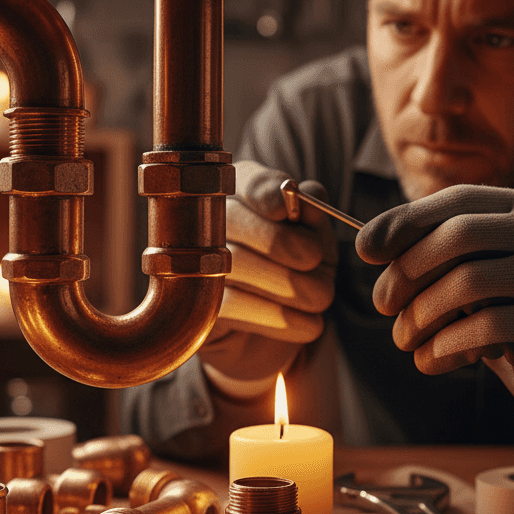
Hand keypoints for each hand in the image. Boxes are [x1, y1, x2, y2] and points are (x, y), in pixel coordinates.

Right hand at [200, 160, 337, 393]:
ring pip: (233, 263)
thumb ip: (313, 216)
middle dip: (280, 241)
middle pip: (233, 218)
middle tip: (315, 261)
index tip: (283, 208)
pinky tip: (308, 324)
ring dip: (289, 285)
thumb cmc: (299, 272)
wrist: (278, 332)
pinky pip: (232, 305)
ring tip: (320, 298)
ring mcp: (194, 263)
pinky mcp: (196, 304)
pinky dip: (279, 317)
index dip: (264, 192)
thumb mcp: (316, 242)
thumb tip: (308, 193)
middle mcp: (209, 222)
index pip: (246, 180)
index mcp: (243, 193)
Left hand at [355, 185, 513, 436]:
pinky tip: (429, 359)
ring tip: (404, 337)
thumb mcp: (495, 268)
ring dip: (420, 314)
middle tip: (382, 304)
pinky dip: (444, 344)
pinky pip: (483, 327)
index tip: (364, 249)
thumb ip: (450, 250)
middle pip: (457, 237)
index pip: (458, 202)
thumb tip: (369, 242)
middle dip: (406, 271)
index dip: (404, 222)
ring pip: (466, 282)